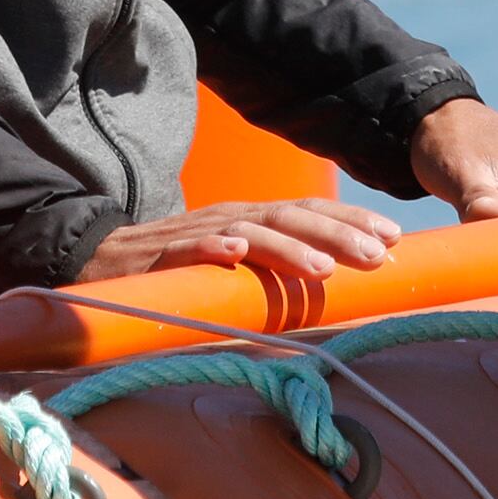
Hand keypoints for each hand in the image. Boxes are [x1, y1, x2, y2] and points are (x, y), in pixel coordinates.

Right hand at [77, 197, 404, 284]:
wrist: (102, 263)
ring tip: (322, 266)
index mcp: (252, 219)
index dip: (351, 220)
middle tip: (379, 253)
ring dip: (288, 246)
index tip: (395, 237)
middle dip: (337, 233)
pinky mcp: (160, 255)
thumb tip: (335, 286)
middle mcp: (231, 219)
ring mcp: (196, 233)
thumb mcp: (237, 267)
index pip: (309, 212)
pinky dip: (212, 247)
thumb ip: (275, 271)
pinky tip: (234, 253)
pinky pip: (188, 248)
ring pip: (249, 231)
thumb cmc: (179, 269)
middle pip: (290, 217)